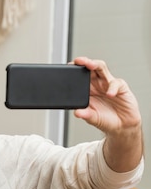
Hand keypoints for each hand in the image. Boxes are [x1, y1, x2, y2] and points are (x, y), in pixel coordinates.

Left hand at [72, 57, 142, 171]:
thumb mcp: (92, 118)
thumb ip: (85, 114)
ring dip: (96, 65)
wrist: (122, 126)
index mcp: (87, 90)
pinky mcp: (121, 87)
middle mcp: (97, 84)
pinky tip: (109, 94)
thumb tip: (77, 112)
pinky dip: (112, 88)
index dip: (74, 70)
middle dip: (84, 62)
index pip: (79, 76)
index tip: (67, 67)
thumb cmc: (105, 119)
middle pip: (90, 68)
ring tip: (91, 65)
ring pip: (102, 69)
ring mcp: (108, 84)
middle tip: (79, 61)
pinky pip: (115, 83)